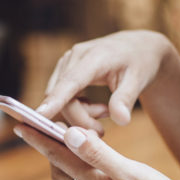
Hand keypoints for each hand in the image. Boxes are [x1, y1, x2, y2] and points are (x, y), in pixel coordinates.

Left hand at [15, 123, 179, 179]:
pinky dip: (86, 163)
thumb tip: (69, 135)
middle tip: (45, 126)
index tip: (19, 123)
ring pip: (74, 176)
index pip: (57, 156)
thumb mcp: (130, 174)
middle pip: (59, 169)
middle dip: (48, 147)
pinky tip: (98, 156)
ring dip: (68, 156)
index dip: (38, 138)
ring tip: (71, 136)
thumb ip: (98, 155)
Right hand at [36, 31, 174, 133]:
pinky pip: (62, 97)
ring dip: (81, 114)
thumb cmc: (139, 64)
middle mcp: (75, 56)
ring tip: (106, 112)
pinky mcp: (64, 70)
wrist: (137, 48)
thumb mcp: (138, 81)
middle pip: (64, 97)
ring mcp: (66, 63)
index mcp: (95, 57)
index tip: (40, 116)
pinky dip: (78, 108)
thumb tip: (121, 121)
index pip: (71, 81)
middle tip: (102, 130)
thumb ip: (126, 100)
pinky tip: (98, 107)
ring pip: (61, 100)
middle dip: (81, 120)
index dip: (56, 100)